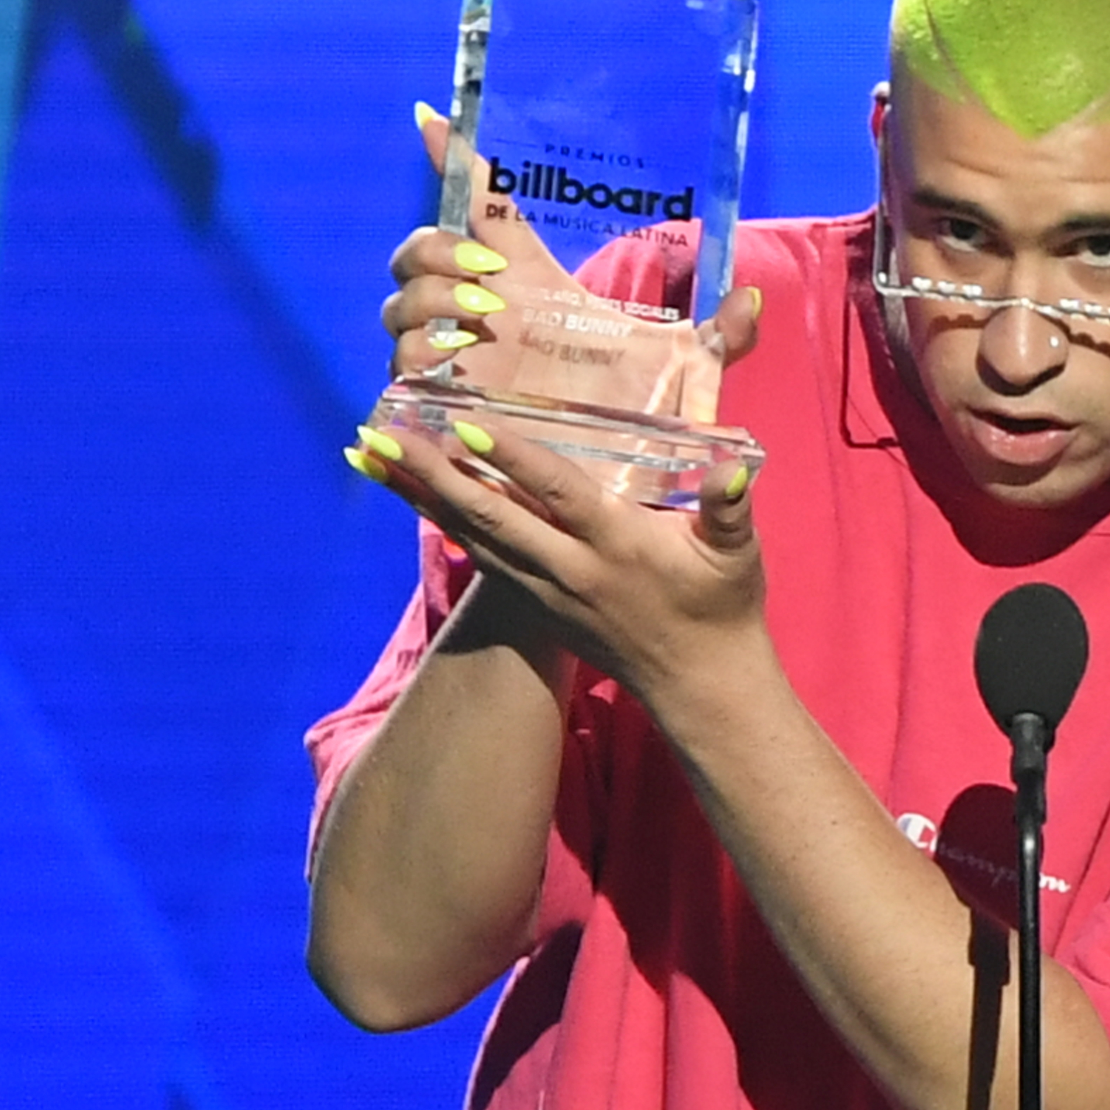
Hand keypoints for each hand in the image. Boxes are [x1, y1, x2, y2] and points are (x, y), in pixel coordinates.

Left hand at [356, 407, 767, 708]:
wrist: (700, 685)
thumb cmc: (723, 607)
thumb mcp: (738, 555)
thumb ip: (731, 506)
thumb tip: (734, 467)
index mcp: (618, 545)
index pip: (556, 494)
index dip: (511, 459)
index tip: (464, 425)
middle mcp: (572, 570)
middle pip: (493, 517)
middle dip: (435, 475)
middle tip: (382, 433)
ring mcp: (548, 592)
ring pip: (474, 537)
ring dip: (421, 494)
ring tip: (371, 451)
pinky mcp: (537, 606)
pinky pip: (480, 557)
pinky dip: (442, 522)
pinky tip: (408, 492)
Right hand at [381, 105, 760, 425]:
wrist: (628, 486)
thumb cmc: (652, 419)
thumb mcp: (692, 372)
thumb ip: (724, 336)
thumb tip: (751, 299)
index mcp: (531, 282)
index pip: (482, 206)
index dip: (452, 159)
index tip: (431, 118)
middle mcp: (486, 311)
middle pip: (421, 250)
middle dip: (435, 250)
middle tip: (487, 278)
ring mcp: (459, 357)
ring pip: (403, 306)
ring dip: (431, 303)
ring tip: (481, 323)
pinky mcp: (446, 405)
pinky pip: (400, 369)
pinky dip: (415, 360)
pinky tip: (456, 362)